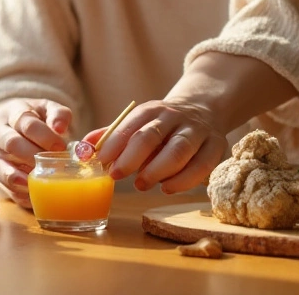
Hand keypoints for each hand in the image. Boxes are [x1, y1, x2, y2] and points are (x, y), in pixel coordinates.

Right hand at [0, 99, 71, 208]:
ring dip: (18, 176)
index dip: (44, 135)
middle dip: (32, 155)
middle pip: (11, 143)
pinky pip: (1, 186)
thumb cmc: (36, 120)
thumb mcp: (47, 110)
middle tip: (52, 164)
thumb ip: (58, 114)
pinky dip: (16, 192)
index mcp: (13, 113)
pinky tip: (31, 193)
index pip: (25, 121)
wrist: (12, 129)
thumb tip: (60, 128)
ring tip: (36, 180)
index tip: (61, 146)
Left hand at [91, 100, 226, 193]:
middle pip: (151, 136)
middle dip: (132, 158)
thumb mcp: (139, 123)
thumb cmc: (162, 126)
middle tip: (116, 176)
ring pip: (178, 150)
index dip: (114, 145)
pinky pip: (201, 165)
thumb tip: (82, 148)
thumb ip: (112, 136)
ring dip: (157, 170)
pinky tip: (167, 188)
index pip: (131, 126)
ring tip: (141, 185)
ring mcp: (197, 131)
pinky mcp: (216, 145)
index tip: (100, 162)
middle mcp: (174, 117)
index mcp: (152, 110)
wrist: (204, 110)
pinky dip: (183, 180)